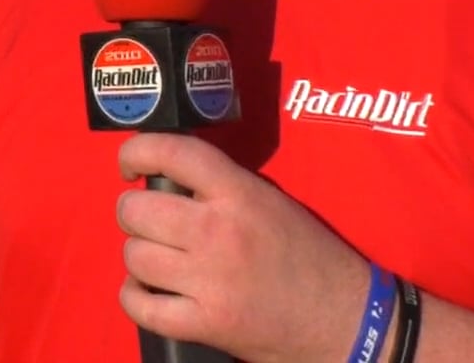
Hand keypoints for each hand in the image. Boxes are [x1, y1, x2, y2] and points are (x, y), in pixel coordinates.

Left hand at [116, 133, 378, 362]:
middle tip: (150, 222)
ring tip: (160, 260)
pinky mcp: (205, 323)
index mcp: (240, 194)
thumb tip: (165, 176)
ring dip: (140, 257)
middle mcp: (219, 232)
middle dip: (134, 214)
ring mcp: (209, 281)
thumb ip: (221, 186)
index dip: (137, 151)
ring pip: (134, 256)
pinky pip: (139, 305)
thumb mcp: (270, 201)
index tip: (128, 164)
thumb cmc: (309, 256)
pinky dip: (136, 297)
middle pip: (136, 210)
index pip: (173, 153)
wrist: (345, 320)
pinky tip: (151, 292)